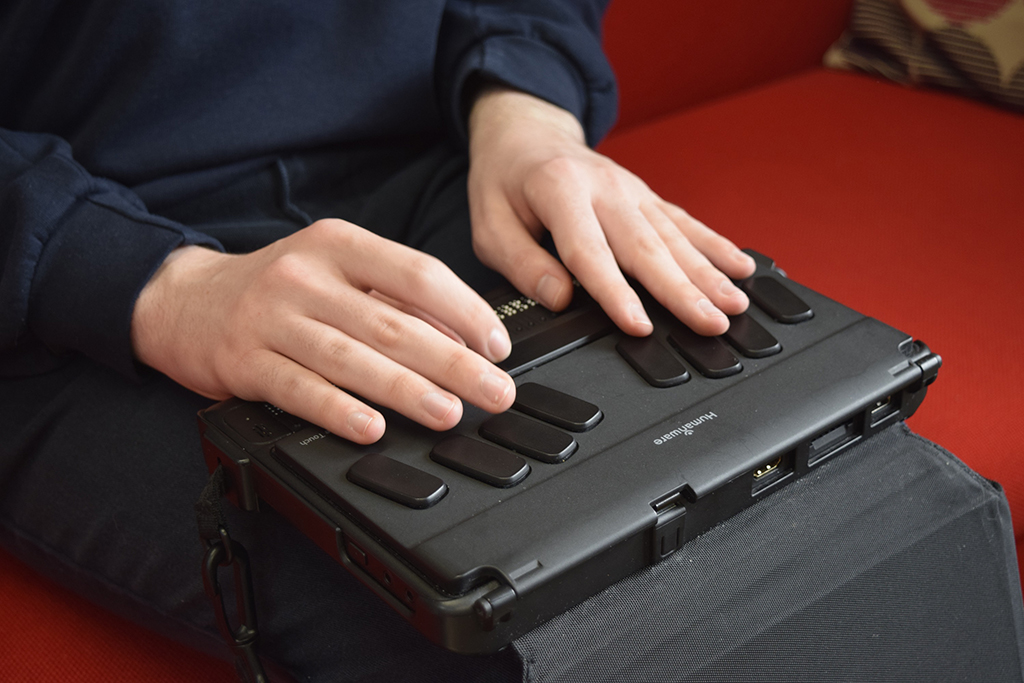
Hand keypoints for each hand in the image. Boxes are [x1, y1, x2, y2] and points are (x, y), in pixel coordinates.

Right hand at [131, 220, 515, 443]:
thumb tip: (461, 336)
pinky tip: (372, 428)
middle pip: (393, 322)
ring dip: (406, 390)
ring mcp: (271, 319)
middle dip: (453, 362)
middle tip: (494, 391)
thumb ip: (392, 296)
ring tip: (448, 412)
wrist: (184, 301)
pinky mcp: (243, 362)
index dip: (467, 312)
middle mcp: (305, 276)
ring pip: (351, 358)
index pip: (418, 274)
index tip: (497, 347)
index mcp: (339, 244)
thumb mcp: (335, 271)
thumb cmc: (276, 289)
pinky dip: (338, 410)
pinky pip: (299, 390)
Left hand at [467, 87, 756, 336]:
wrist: (526, 133)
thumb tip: (559, 297)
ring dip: (708, 273)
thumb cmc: (505, 182)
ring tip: (735, 305)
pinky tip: (741, 267)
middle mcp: (605, 188)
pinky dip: (716, 245)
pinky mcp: (646, 196)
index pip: (591, 252)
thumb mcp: (488, 224)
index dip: (616, 293)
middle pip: (647, 246)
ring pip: (675, 236)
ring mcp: (632, 190)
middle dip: (683, 290)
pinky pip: (685, 222)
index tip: (639, 326)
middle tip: (712, 323)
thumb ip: (521, 263)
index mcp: (560, 191)